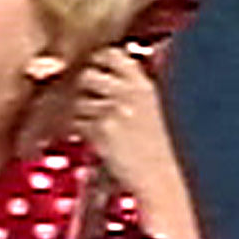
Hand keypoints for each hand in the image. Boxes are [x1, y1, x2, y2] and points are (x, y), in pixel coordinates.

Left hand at [72, 47, 204, 238]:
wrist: (162, 185)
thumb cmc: (157, 153)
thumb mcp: (152, 112)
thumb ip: (129, 91)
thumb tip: (99, 75)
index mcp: (146, 85)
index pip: (112, 53)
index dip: (97, 60)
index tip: (93, 70)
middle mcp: (130, 92)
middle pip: (89, 73)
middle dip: (83, 86)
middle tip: (88, 102)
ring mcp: (114, 109)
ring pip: (79, 98)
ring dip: (79, 111)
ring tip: (93, 127)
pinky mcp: (102, 129)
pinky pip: (77, 121)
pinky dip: (77, 129)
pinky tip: (92, 140)